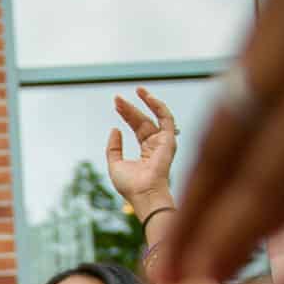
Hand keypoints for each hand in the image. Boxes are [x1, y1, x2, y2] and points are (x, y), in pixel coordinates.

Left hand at [104, 88, 177, 217]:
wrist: (143, 194)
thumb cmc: (130, 185)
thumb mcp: (115, 164)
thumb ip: (114, 148)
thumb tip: (114, 129)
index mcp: (146, 152)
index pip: (137, 127)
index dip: (127, 115)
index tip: (116, 105)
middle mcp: (157, 145)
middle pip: (143, 121)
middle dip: (130, 109)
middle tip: (117, 98)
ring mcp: (164, 142)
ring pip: (154, 117)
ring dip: (145, 103)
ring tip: (136, 90)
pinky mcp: (169, 140)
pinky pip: (166, 118)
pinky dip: (158, 106)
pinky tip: (148, 97)